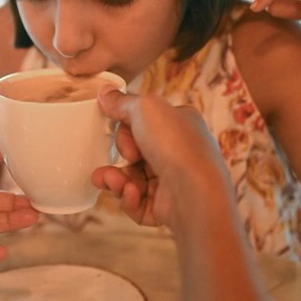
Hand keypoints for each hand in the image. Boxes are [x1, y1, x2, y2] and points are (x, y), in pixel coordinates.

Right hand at [91, 88, 229, 230]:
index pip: (144, 123)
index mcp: (181, 125)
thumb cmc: (175, 145)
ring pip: (130, 178)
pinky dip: (128, 198)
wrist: (195, 193)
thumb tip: (105, 93)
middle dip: (120, 155)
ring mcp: (172, 181)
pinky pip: (135, 202)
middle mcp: (178, 152)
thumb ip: (122, 101)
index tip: (121, 130)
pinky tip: (130, 193)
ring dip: (116, 179)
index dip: (126, 127)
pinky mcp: (164, 207)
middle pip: (134, 151)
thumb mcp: (145, 109)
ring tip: (112, 181)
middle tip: (128, 157)